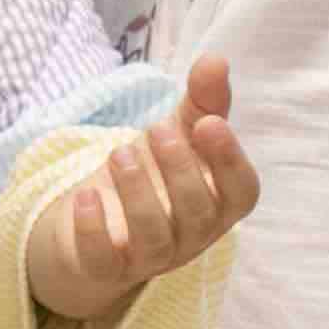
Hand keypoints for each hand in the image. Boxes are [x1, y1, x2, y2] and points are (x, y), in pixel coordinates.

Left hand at [26, 51, 259, 321]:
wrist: (93, 221)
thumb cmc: (151, 174)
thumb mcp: (178, 132)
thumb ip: (201, 101)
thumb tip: (216, 60)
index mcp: (217, 203)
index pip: (242, 193)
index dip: (230, 161)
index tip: (208, 123)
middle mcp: (191, 236)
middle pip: (199, 214)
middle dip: (180, 170)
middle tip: (157, 130)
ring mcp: (149, 257)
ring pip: (154, 237)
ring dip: (139, 192)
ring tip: (119, 152)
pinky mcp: (105, 268)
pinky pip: (103, 260)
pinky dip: (94, 229)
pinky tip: (86, 195)